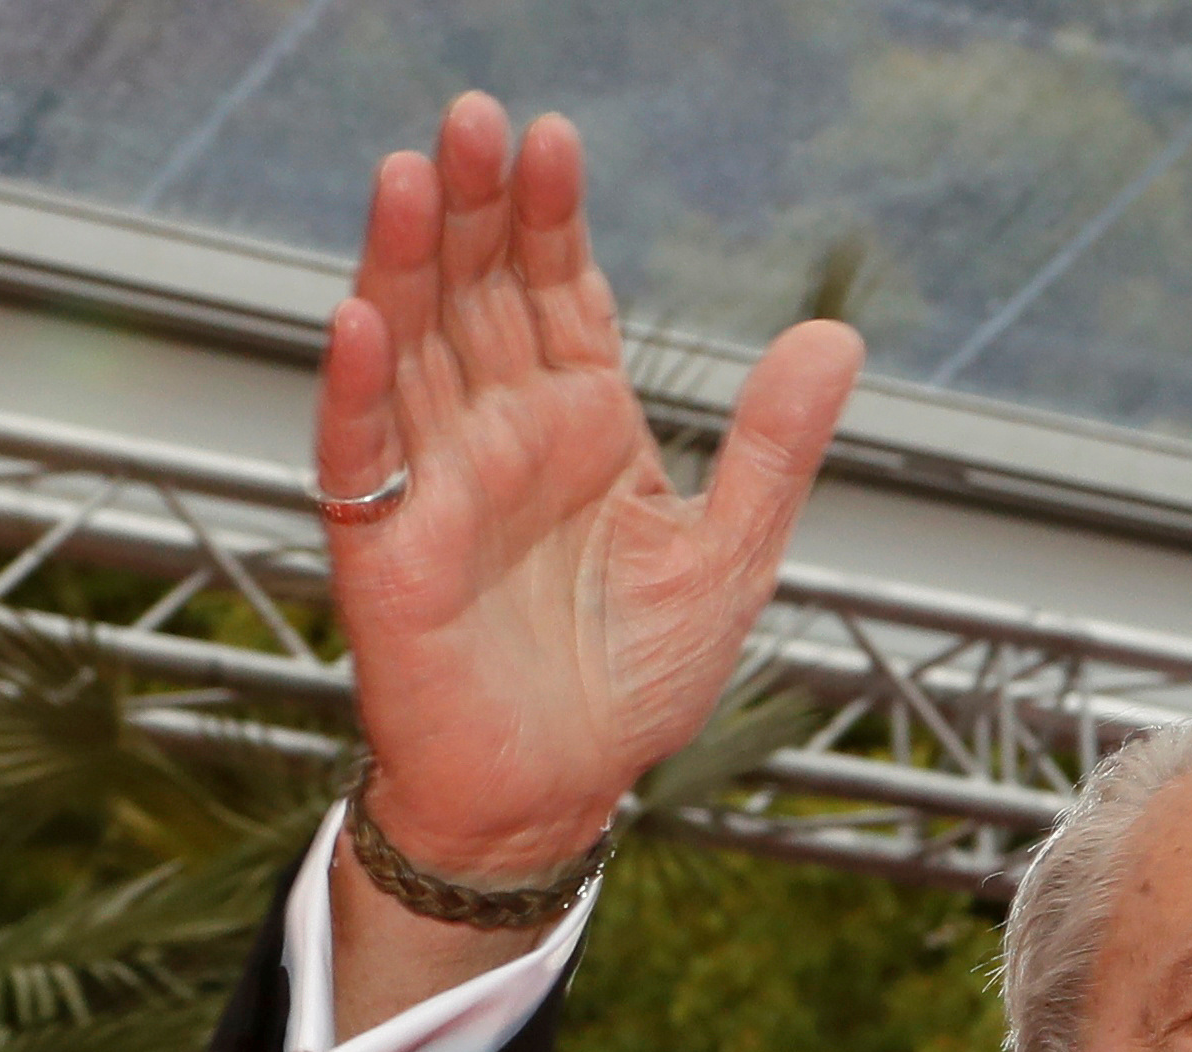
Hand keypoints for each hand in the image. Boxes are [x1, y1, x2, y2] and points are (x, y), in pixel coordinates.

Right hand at [321, 96, 861, 889]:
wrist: (557, 796)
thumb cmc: (627, 685)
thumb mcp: (728, 557)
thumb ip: (773, 448)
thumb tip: (836, 335)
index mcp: (582, 423)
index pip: (559, 290)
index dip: (552, 216)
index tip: (554, 136)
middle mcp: (500, 432)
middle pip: (477, 292)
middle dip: (476, 207)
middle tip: (474, 117)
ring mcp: (435, 480)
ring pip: (408, 346)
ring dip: (403, 262)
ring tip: (410, 175)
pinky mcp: (385, 546)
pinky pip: (359, 453)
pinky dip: (355, 389)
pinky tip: (359, 319)